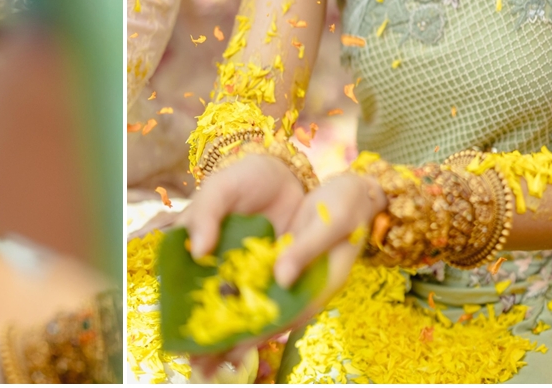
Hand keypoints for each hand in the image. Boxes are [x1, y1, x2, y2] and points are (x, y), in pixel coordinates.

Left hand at [183, 166, 383, 370]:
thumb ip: (305, 250)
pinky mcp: (281, 264)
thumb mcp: (330, 223)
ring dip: (231, 325)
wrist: (354, 190)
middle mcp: (304, 289)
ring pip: (259, 308)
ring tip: (197, 346)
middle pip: (268, 322)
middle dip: (235, 340)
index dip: (256, 337)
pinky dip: (236, 297)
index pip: (286, 319)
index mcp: (321, 286)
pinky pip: (257, 287)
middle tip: (199, 361)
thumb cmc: (347, 205)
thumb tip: (280, 278)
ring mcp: (292, 278)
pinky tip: (209, 304)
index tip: (227, 351)